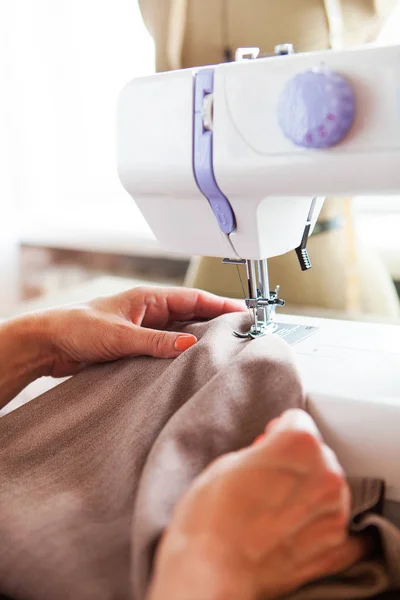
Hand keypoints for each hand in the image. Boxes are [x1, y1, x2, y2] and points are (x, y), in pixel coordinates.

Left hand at [36, 286, 244, 377]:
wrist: (49, 343)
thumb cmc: (77, 327)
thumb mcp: (120, 336)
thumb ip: (156, 341)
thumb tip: (191, 344)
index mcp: (148, 298)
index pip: (193, 299)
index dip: (220, 305)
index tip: (243, 313)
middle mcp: (149, 311)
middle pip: (191, 315)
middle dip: (216, 322)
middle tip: (241, 333)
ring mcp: (144, 328)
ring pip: (180, 332)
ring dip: (199, 339)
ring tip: (223, 350)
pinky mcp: (137, 345)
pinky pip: (166, 347)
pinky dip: (180, 353)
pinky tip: (191, 364)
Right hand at [149, 410, 369, 599]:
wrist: (210, 574)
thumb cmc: (208, 520)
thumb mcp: (225, 464)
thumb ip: (260, 453)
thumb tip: (269, 457)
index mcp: (298, 445)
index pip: (297, 421)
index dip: (277, 431)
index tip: (268, 441)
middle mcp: (325, 475)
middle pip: (318, 454)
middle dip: (297, 462)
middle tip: (267, 479)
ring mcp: (334, 515)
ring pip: (329, 489)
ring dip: (310, 493)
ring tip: (276, 509)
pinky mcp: (333, 550)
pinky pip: (342, 530)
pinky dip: (325, 527)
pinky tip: (304, 530)